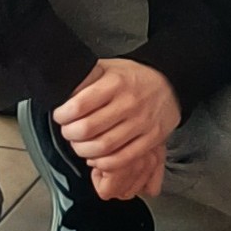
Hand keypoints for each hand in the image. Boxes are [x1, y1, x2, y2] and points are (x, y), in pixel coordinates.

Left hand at [52, 56, 182, 202]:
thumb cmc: (133, 77)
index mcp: (115, 83)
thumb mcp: (108, 67)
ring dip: (84, 151)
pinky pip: (122, 159)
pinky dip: (104, 163)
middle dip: (70, 134)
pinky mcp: (151, 139)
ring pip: (103, 147)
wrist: (170, 83)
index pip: (79, 105)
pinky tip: (97, 158)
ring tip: (80, 145)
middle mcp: (129, 103)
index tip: (60, 116)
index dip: (63, 114)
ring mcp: (141, 123)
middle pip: (88, 129)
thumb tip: (63, 90)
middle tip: (68, 132)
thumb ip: (86, 77)